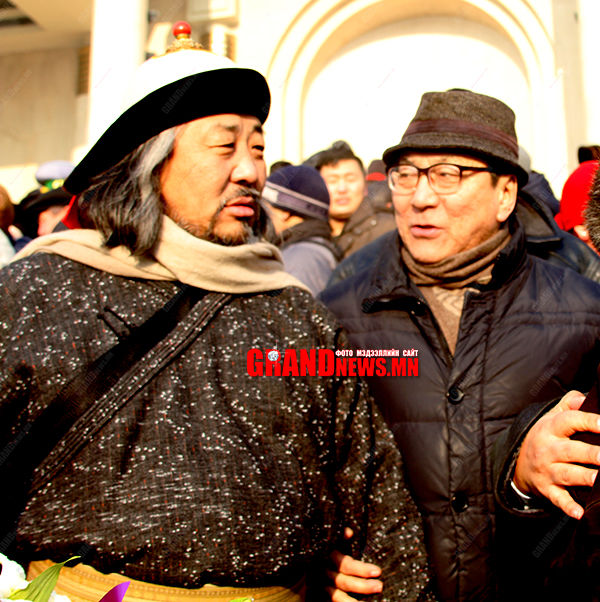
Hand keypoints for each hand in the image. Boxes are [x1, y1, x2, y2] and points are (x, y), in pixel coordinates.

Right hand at [326, 528, 382, 600]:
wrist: (313, 567)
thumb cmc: (332, 553)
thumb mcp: (337, 544)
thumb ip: (342, 539)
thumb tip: (348, 532)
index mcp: (329, 557)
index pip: (345, 564)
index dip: (361, 569)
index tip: (378, 572)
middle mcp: (325, 573)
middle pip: (344, 582)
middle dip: (362, 586)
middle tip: (380, 586)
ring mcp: (324, 587)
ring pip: (338, 597)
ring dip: (354, 601)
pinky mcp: (324, 597)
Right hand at [514, 390, 599, 518]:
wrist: (517, 463)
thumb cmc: (546, 437)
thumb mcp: (551, 417)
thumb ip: (569, 404)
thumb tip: (584, 398)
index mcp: (550, 429)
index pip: (569, 421)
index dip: (588, 421)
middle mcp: (548, 449)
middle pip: (571, 450)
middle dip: (591, 454)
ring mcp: (547, 471)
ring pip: (567, 474)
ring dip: (585, 478)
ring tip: (599, 480)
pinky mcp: (547, 489)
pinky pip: (558, 499)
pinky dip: (568, 507)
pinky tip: (580, 513)